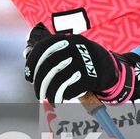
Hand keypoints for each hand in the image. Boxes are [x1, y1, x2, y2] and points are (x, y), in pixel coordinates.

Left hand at [24, 24, 139, 103]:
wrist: (112, 70)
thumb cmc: (83, 62)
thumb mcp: (70, 50)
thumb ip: (52, 53)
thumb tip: (26, 60)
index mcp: (67, 38)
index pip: (43, 48)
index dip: (33, 63)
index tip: (28, 76)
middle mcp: (75, 47)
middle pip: (50, 66)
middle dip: (41, 82)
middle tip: (38, 94)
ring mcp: (85, 61)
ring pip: (59, 79)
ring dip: (50, 92)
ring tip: (48, 100)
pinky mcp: (92, 75)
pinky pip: (72, 88)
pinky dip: (63, 95)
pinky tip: (61, 99)